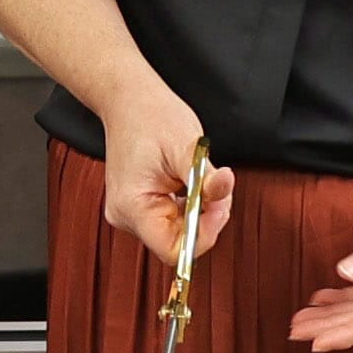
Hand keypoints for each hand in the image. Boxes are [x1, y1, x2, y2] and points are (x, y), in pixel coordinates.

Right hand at [95, 86, 232, 272]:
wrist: (129, 102)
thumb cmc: (151, 118)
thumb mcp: (186, 146)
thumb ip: (206, 177)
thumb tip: (226, 187)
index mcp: (132, 207)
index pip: (172, 250)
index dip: (202, 234)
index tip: (217, 206)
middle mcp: (126, 217)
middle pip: (177, 242)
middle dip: (205, 218)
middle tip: (214, 184)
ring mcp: (130, 214)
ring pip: (177, 232)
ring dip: (198, 210)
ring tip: (200, 177)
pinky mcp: (137, 208)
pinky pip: (171, 221)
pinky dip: (188, 206)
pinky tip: (188, 182)